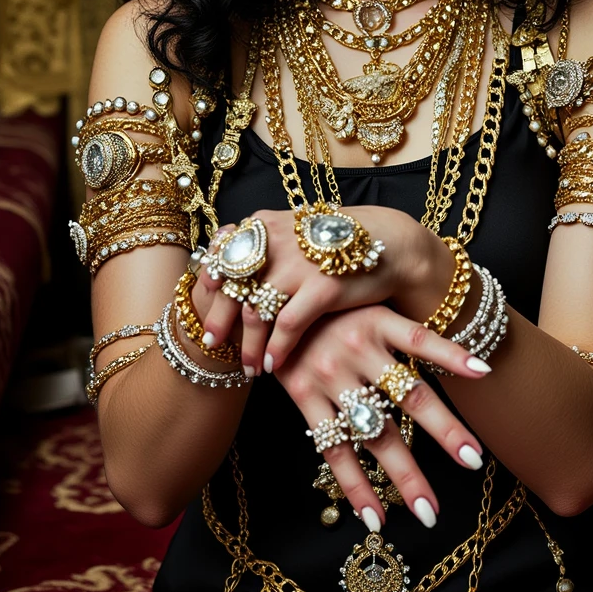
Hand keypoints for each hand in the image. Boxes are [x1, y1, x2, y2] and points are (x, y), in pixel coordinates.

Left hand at [196, 207, 452, 375]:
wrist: (390, 244)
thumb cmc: (338, 242)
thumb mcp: (297, 230)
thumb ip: (263, 243)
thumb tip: (223, 264)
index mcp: (265, 224)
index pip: (222, 253)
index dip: (209, 281)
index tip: (202, 304)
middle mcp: (276, 241)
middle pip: (232, 287)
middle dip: (219, 320)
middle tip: (209, 346)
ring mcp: (298, 265)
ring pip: (256, 312)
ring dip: (248, 345)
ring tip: (247, 367)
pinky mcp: (321, 287)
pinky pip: (287, 326)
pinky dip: (276, 348)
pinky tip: (273, 365)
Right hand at [274, 304, 490, 528]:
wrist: (263, 304)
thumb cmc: (326, 308)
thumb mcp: (363, 305)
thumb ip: (399, 330)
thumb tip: (454, 355)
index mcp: (376, 320)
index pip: (421, 339)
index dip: (452, 354)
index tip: (484, 372)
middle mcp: (355, 346)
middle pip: (408, 395)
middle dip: (443, 431)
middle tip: (473, 460)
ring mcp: (329, 374)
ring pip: (375, 433)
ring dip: (404, 474)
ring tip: (428, 511)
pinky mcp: (303, 396)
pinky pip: (334, 449)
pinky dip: (355, 485)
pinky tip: (376, 516)